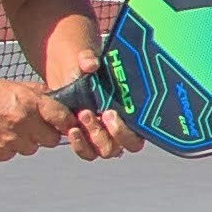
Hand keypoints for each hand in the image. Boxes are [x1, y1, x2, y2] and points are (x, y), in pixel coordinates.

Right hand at [0, 81, 79, 162]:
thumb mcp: (10, 85)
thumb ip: (36, 93)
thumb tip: (56, 98)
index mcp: (29, 103)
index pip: (62, 118)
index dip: (66, 122)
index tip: (65, 124)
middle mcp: (23, 123)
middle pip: (51, 139)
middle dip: (44, 134)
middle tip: (31, 125)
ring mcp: (11, 141)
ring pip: (31, 148)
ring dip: (25, 141)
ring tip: (6, 127)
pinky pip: (13, 154)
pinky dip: (8, 148)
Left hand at [45, 36, 136, 159]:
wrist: (67, 79)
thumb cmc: (86, 71)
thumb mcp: (87, 61)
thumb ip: (88, 59)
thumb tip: (90, 63)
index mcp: (135, 109)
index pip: (145, 129)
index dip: (134, 125)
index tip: (114, 111)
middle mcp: (125, 127)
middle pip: (130, 144)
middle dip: (118, 132)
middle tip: (103, 113)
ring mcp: (107, 137)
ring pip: (108, 150)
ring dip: (96, 136)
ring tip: (83, 116)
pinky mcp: (88, 142)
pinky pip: (88, 152)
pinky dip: (80, 144)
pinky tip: (72, 130)